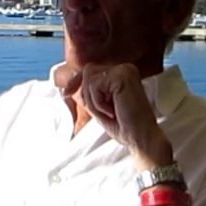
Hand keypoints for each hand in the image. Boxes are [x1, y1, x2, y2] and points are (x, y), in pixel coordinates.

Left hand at [58, 63, 172, 169]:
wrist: (139, 137)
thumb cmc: (123, 125)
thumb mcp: (100, 105)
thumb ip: (90, 91)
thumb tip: (68, 84)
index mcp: (122, 73)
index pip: (91, 70)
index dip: (76, 81)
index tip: (65, 94)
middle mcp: (124, 68)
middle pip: (88, 71)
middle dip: (88, 95)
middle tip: (105, 112)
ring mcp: (124, 70)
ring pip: (90, 79)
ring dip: (94, 101)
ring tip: (110, 112)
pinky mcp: (122, 76)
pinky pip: (95, 86)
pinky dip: (99, 103)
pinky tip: (113, 111)